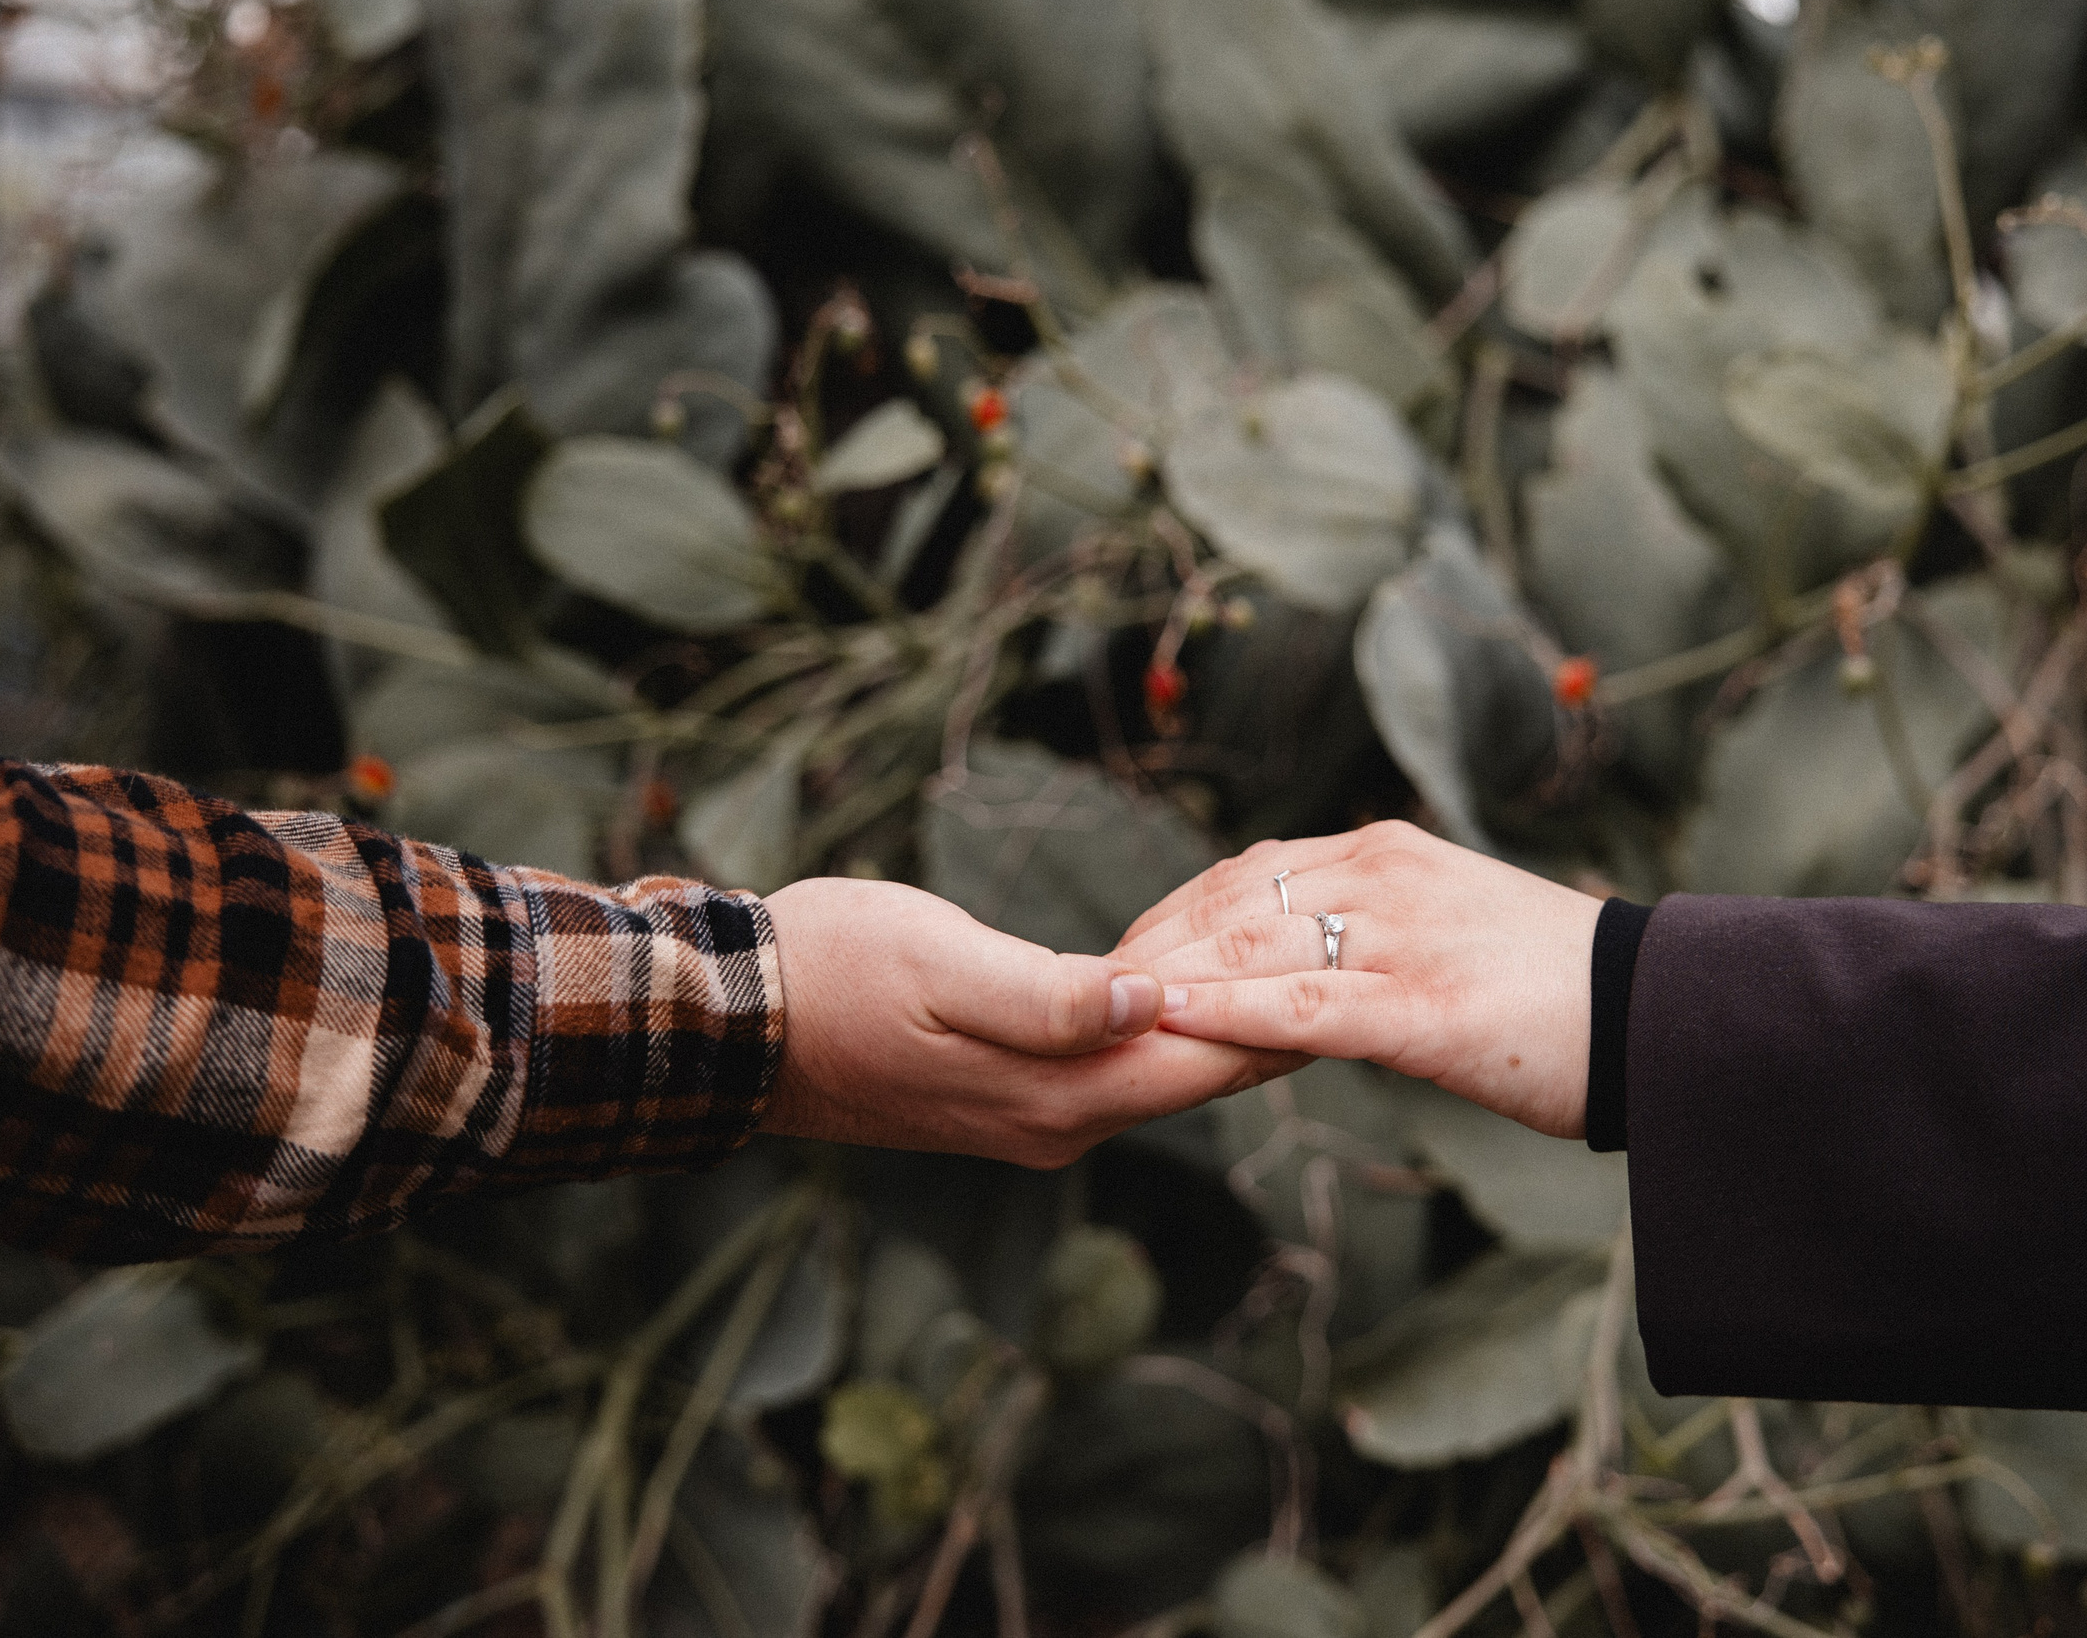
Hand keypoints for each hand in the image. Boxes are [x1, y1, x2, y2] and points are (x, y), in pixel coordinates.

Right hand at [763, 878, 1300, 1166]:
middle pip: (1198, 1073)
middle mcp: (1057, 1124)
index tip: (1352, 965)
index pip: (1205, 1057)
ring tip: (1302, 973)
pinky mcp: (1009, 1099)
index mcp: (1054, 1094)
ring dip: (1224, 1026)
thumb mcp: (943, 963)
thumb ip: (1054, 993)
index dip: (1284, 1013)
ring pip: (1162, 1073)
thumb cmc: (832, 970)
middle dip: (1274, 1022)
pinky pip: (1119, 1069)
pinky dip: (1165, 1030)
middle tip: (1353, 963)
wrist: (734, 1026)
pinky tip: (1192, 994)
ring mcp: (1033, 1120)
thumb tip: (1154, 999)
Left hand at [1116, 822, 1603, 1137]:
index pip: (1246, 870)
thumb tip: (1298, 958)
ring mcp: (1401, 939)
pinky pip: (1299, 1008)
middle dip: (1149, 949)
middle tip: (1086, 997)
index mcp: (1388, 853)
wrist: (1660, 1017)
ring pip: (1252, 948)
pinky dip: (1225, 1016)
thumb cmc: (1555, 990)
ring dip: (1166, 982)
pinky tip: (1173, 1031)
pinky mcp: (1420, 1010)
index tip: (1118, 955)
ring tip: (1100, 1017)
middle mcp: (1385, 877)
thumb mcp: (1450, 929)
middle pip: (1230, 902)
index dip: (1171, 914)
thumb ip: (1373, 928)